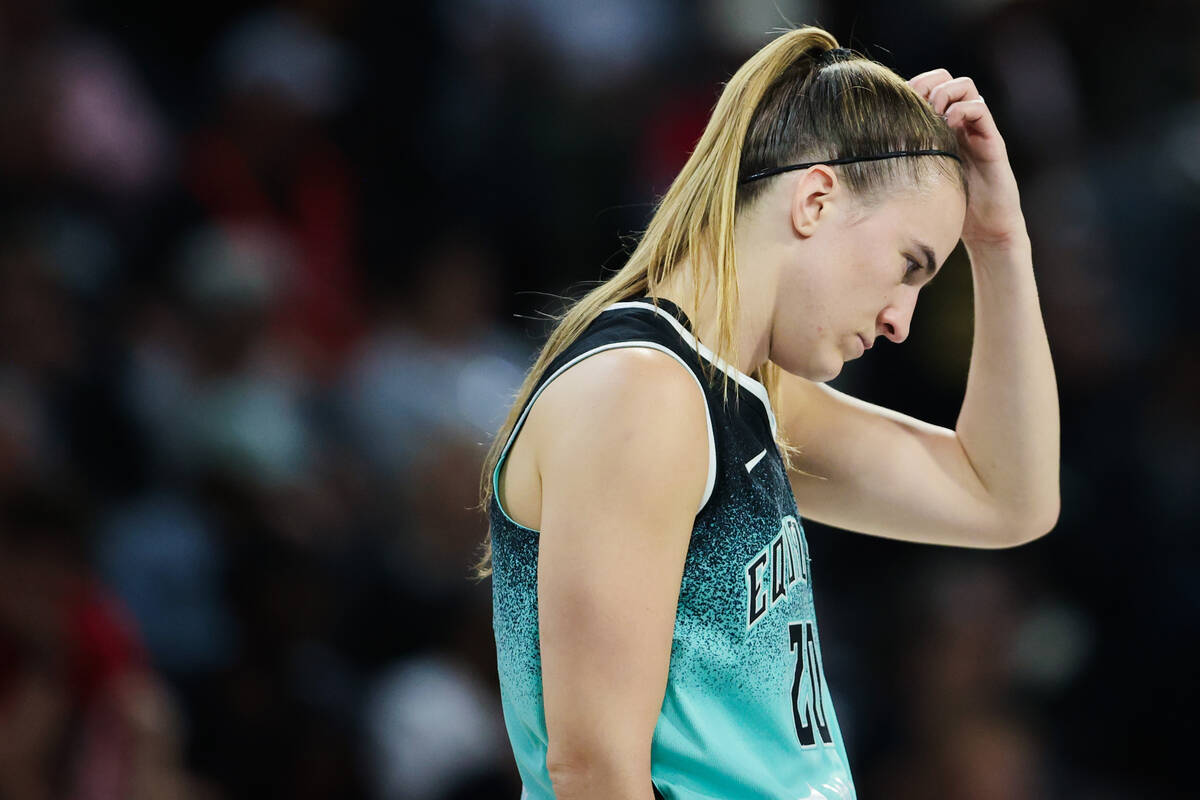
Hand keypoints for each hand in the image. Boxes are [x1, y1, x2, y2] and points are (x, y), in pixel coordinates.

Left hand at [908, 69, 1026, 247]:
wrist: (986, 228)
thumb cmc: (949, 206)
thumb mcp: (917, 179)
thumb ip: (900, 163)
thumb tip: (857, 162)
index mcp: (940, 127)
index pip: (927, 88)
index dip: (912, 87)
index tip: (896, 104)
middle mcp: (959, 122)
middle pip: (945, 78)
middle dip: (927, 83)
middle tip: (916, 105)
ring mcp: (976, 129)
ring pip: (965, 86)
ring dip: (944, 93)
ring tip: (933, 114)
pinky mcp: (992, 140)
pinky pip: (980, 108)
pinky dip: (963, 109)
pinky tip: (949, 126)